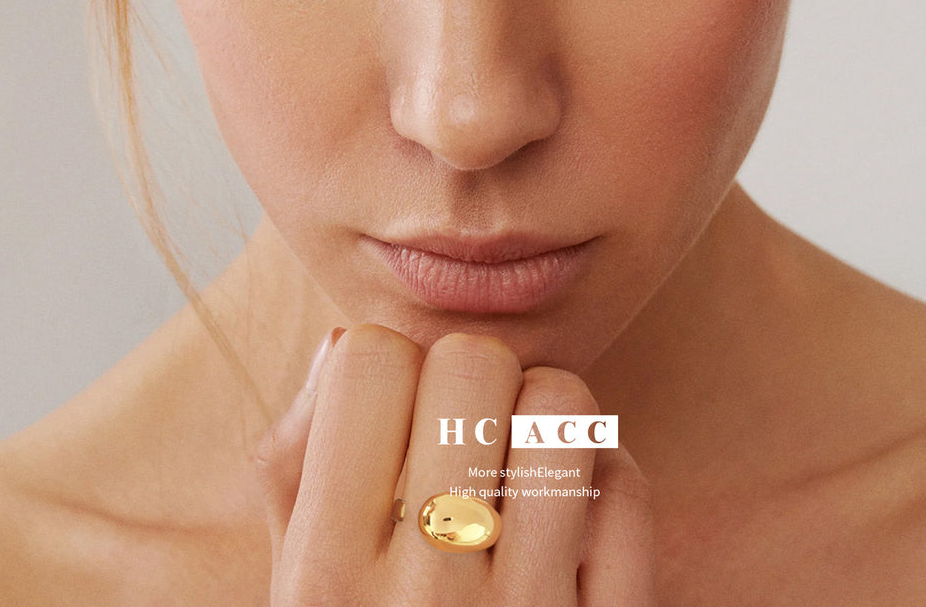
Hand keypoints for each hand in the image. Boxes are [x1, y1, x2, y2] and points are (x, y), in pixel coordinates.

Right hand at [256, 324, 656, 604]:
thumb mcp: (294, 600)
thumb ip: (298, 469)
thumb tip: (345, 344)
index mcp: (323, 579)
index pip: (365, 357)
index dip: (383, 366)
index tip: (392, 411)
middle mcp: (426, 595)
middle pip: (472, 361)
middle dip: (466, 376)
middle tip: (459, 432)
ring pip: (564, 404)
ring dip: (542, 414)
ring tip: (517, 462)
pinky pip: (630, 487)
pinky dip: (607, 479)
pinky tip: (572, 514)